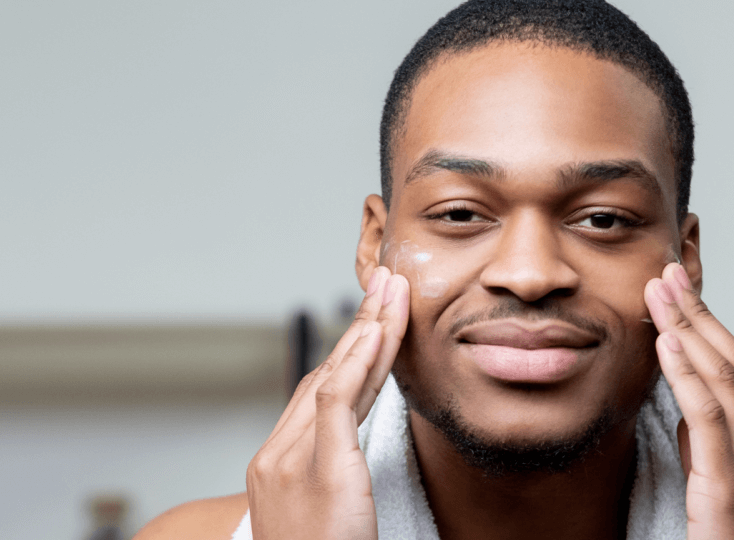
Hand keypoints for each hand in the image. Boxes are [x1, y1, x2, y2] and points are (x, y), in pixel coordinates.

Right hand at [246, 267, 409, 539]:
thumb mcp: (326, 515)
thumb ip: (337, 476)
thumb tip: (357, 453)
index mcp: (277, 465)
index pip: (319, 393)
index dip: (352, 352)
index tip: (377, 318)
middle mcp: (276, 455)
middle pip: (325, 375)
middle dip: (360, 326)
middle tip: (387, 283)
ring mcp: (290, 460)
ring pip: (334, 376)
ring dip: (368, 328)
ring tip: (393, 290)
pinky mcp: (317, 469)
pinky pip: (336, 399)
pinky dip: (358, 360)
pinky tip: (380, 329)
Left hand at [645, 263, 733, 539]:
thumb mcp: (723, 494)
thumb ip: (709, 449)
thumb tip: (685, 403)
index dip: (712, 328)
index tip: (683, 293)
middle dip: (700, 315)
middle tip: (668, 274)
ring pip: (726, 382)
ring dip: (688, 330)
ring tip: (659, 293)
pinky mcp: (732, 490)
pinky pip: (709, 420)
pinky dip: (687, 375)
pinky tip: (666, 344)